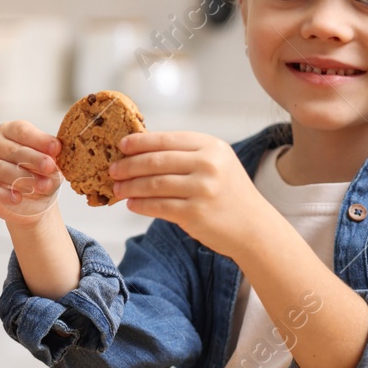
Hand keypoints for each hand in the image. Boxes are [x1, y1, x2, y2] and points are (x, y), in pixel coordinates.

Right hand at [0, 120, 62, 227]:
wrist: (36, 202)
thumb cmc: (42, 174)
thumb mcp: (50, 162)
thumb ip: (51, 155)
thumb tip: (57, 149)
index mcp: (9, 131)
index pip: (21, 130)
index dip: (39, 139)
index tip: (57, 148)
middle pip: (12, 149)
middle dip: (34, 159)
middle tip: (50, 167)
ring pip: (1, 169)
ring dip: (23, 178)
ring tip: (43, 186)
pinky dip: (3, 195)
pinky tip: (18, 198)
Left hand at [111, 130, 270, 257]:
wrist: (254, 228)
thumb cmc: (229, 193)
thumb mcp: (217, 163)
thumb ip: (186, 154)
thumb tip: (141, 150)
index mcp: (212, 146)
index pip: (167, 139)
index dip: (140, 142)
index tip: (122, 145)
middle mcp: (208, 165)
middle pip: (156, 161)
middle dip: (129, 165)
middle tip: (113, 169)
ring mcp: (202, 189)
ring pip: (154, 184)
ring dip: (130, 186)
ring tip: (117, 188)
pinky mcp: (195, 213)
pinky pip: (158, 206)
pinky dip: (141, 205)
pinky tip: (131, 204)